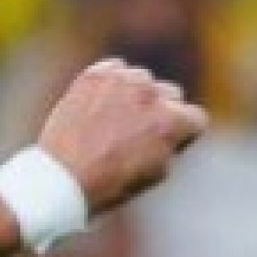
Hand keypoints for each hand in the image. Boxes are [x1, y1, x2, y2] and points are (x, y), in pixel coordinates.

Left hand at [36, 59, 207, 219]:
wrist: (61, 178)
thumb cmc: (109, 185)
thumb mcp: (154, 174)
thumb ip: (173, 145)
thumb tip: (176, 129)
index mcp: (170, 122)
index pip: (196, 118)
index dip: (184, 136)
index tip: (168, 147)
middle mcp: (150, 94)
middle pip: (171, 95)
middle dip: (161, 112)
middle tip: (138, 136)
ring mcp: (122, 80)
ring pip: (144, 81)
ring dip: (137, 96)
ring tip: (115, 123)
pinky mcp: (96, 74)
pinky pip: (116, 70)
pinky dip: (113, 85)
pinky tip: (101, 108)